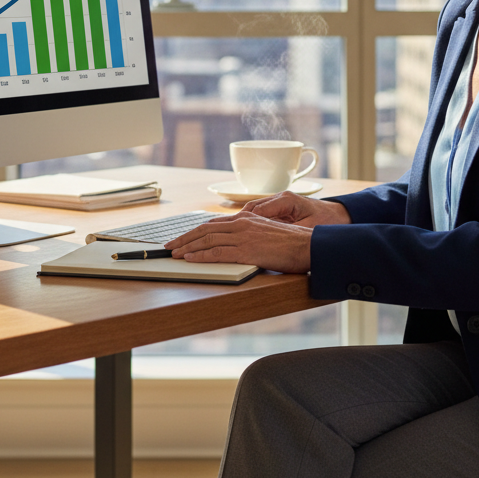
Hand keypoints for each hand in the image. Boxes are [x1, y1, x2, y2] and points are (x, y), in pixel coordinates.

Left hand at [165, 213, 313, 271]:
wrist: (308, 245)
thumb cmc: (291, 243)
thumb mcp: (267, 233)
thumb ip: (250, 235)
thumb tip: (236, 244)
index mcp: (246, 218)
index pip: (213, 223)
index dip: (194, 231)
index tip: (182, 238)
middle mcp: (242, 223)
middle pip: (205, 229)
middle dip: (184, 239)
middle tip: (169, 247)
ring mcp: (243, 236)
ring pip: (207, 239)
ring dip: (187, 247)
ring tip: (174, 254)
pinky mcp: (247, 250)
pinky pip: (217, 252)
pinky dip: (200, 255)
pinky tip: (189, 259)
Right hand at [229, 190, 350, 227]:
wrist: (341, 216)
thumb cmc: (327, 222)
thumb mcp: (309, 229)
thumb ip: (288, 232)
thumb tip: (268, 236)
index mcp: (286, 200)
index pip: (257, 210)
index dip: (243, 223)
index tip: (231, 234)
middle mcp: (280, 198)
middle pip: (250, 208)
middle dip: (237, 222)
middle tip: (222, 235)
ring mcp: (279, 202)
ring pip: (252, 211)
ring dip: (240, 222)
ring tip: (225, 235)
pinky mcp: (280, 209)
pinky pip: (259, 215)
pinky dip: (249, 223)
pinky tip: (241, 234)